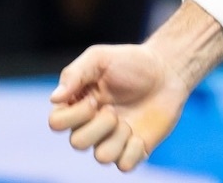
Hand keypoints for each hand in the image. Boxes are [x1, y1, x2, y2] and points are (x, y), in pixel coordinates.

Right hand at [48, 42, 190, 169]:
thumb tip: (54, 98)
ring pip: (101, 157)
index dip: (75, 114)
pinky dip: (134, 150)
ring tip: (129, 122)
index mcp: (77, 106)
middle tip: (115, 109)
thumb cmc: (131, 62)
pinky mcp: (133, 150)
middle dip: (100, 125)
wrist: (167, 71)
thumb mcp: (100, 58)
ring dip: (118, 137)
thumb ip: (75, 74)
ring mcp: (111, 140)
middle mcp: (90, 127)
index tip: (94, 98)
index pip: (56, 123)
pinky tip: (140, 134)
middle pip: (77, 143)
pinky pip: (124, 165)